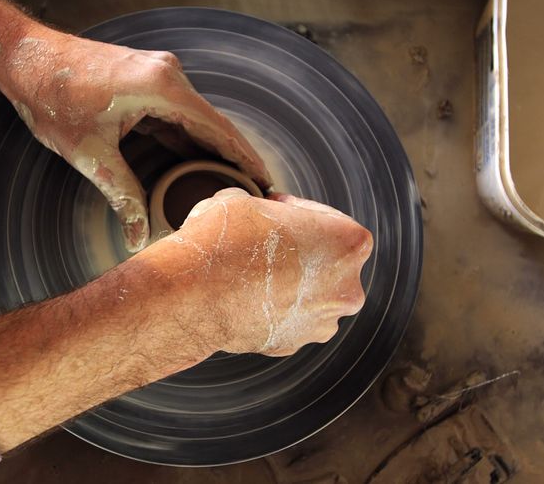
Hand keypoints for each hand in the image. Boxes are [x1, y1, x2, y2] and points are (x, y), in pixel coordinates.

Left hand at [0, 30, 271, 251]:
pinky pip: (177, 115)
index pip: (220, 129)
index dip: (246, 159)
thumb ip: (122, 195)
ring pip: (196, 121)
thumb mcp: (90, 154)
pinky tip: (197, 165)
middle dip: (234, 160)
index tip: (267, 184)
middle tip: (255, 195)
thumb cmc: (52, 97)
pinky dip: (188, 140)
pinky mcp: (146, 80)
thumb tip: (137, 236)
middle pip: (214, 125)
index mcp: (164, 88)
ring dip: (211, 152)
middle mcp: (169, 75)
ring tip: (231, 187)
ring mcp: (159, 75)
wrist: (25, 57)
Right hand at [153, 189, 372, 356]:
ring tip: (251, 270)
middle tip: (264, 241)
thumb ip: (267, 208)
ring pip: (308, 295)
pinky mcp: (294, 345)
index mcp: (350, 244)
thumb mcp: (245, 199)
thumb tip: (256, 214)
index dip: (297, 211)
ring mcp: (322, 322)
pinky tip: (244, 294)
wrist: (193, 293)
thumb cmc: (224, 240)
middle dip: (299, 252)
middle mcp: (347, 288)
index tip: (274, 210)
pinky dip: (270, 308)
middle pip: (326, 262)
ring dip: (286, 283)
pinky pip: (286, 320)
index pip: (328, 219)